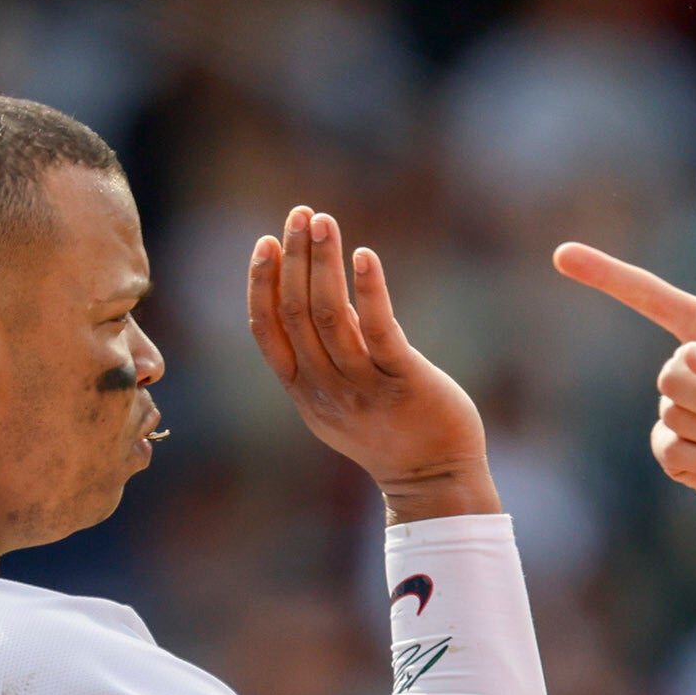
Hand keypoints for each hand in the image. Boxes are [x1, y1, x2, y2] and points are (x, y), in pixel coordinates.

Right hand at [252, 207, 497, 522]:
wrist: (434, 481)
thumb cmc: (388, 434)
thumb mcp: (338, 400)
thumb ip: (321, 355)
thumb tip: (317, 291)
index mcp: (303, 392)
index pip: (266, 330)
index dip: (261, 284)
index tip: (265, 243)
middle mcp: (326, 389)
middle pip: (297, 313)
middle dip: (295, 258)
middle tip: (300, 214)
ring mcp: (363, 388)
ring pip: (330, 316)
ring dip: (324, 263)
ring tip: (323, 221)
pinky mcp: (404, 382)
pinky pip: (379, 330)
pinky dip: (368, 290)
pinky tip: (364, 257)